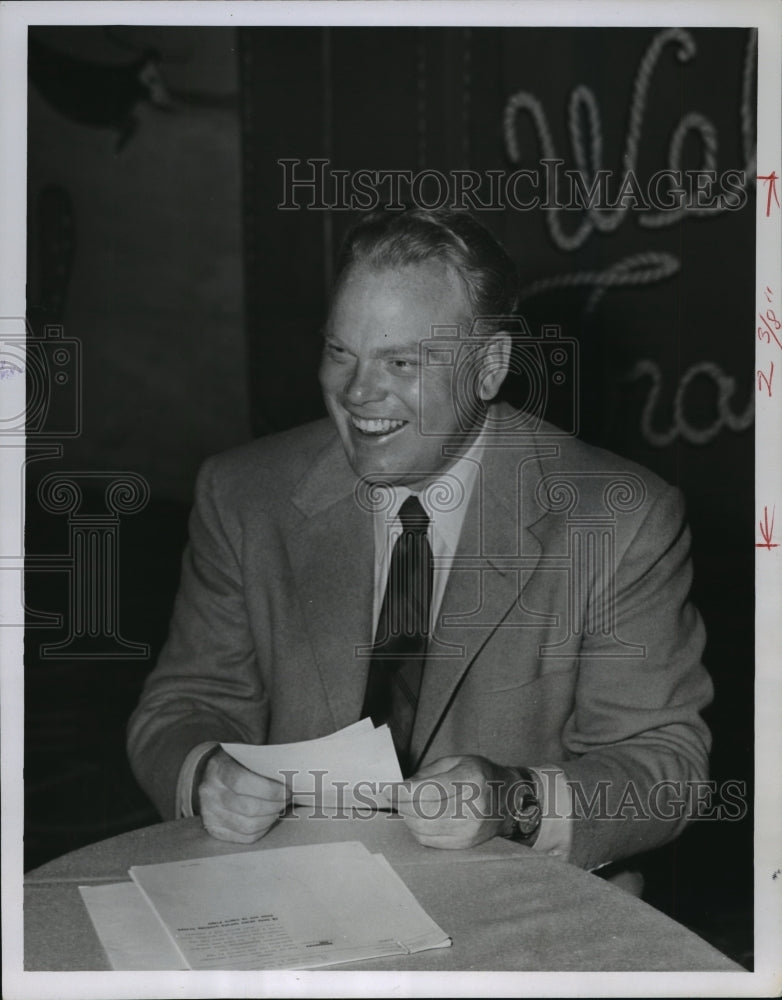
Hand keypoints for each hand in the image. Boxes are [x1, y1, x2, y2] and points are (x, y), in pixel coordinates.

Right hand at [198, 748, 290, 843]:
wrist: (209, 772)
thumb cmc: (235, 761)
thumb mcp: (245, 752)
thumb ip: (262, 761)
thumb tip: (290, 776)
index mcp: (218, 768)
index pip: (242, 782)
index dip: (269, 789)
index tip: (286, 790)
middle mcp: (210, 792)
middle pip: (248, 807)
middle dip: (274, 806)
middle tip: (287, 801)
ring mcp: (209, 813)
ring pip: (247, 825)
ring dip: (270, 819)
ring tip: (279, 810)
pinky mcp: (214, 829)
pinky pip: (243, 837)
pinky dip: (261, 830)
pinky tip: (268, 820)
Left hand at [391, 754, 519, 848]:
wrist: (509, 800)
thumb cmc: (480, 775)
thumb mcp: (456, 762)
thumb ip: (427, 774)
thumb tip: (401, 788)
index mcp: (471, 779)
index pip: (428, 791)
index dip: (402, 792)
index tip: (388, 790)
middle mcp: (473, 807)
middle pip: (422, 812)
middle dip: (402, 805)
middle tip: (395, 797)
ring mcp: (470, 829)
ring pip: (422, 829)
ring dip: (407, 818)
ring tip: (407, 807)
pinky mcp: (465, 844)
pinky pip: (429, 841)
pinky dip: (417, 830)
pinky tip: (419, 818)